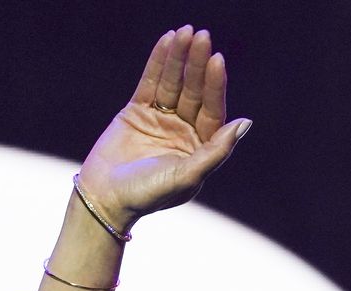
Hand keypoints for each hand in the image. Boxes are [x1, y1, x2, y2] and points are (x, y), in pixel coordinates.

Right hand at [78, 25, 251, 228]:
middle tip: (201, 36)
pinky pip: (150, 82)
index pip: (213, 110)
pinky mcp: (138, 111)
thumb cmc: (149, 194)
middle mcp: (184, 130)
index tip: (216, 60)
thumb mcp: (187, 175)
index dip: (215, 85)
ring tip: (183, 32)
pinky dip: (158, 62)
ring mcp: (161, 119)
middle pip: (194, 91)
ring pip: (173, 83)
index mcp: (200, 147)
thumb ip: (217, 150)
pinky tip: (167, 41)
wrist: (105, 198)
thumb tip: (245, 123)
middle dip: (197, 63)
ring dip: (179, 57)